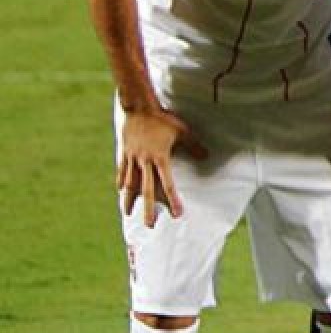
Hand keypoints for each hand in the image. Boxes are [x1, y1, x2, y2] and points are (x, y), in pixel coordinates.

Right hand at [118, 108, 206, 226]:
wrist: (138, 107)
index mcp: (160, 158)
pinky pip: (122, 171)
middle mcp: (144, 161)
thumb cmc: (162, 118)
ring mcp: (132, 158)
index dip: (173, 199)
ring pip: (130, 184)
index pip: (167, 184)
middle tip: (150, 225)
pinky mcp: (124, 153)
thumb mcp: (183, 131)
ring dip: (129, 200)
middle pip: (147, 190)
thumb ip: (194, 146)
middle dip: (148, 209)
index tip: (177, 213)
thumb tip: (206, 156)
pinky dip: (122, 182)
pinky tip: (120, 191)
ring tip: (128, 213)